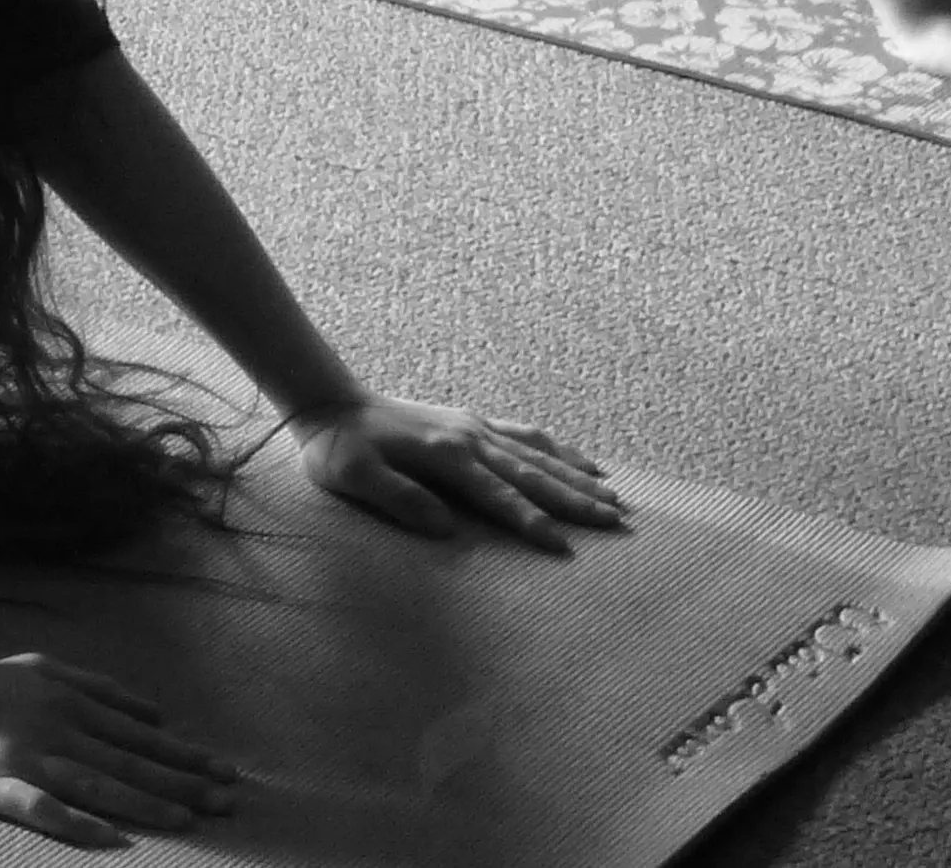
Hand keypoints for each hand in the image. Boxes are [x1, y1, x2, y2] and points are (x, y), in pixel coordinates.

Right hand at [0, 650, 238, 848]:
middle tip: (227, 800)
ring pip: (98, 782)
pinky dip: (78, 823)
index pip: (139, 733)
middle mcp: (55, 725)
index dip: (184, 754)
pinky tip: (111, 839)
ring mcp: (25, 755)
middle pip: (129, 759)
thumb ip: (97, 687)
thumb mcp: (40, 668)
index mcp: (68, 699)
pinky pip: (42, 807)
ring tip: (188, 820)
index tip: (225, 771)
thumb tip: (156, 713)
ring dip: (146, 803)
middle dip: (182, 781)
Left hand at [292, 394, 625, 553]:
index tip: (566, 547)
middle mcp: (469, 438)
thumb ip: (399, 500)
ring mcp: (474, 427)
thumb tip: (446, 530)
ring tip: (616, 496)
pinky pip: (526, 436)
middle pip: (533, 474)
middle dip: (577, 500)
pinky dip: (558, 449)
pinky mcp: (472, 421)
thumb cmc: (339, 449)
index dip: (532, 523)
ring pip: (538, 454)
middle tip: (618, 522)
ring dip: (578, 477)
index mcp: (445, 456)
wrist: (332, 403)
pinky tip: (583, 461)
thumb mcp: (353, 478)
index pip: (499, 496)